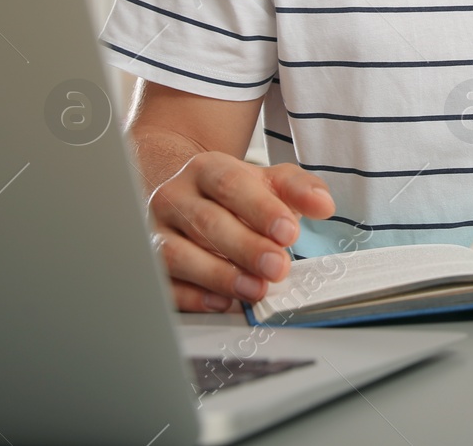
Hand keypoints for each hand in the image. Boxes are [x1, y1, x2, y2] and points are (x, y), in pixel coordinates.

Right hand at [146, 153, 334, 312]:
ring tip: (255, 289)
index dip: (260, 210)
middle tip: (277, 267)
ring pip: (178, 254)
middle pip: (206, 222)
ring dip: (219, 275)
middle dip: (245, 248)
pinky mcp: (149, 265)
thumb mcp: (269, 182)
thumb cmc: (234, 194)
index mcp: (206, 170)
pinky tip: (221, 302)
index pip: (230, 185)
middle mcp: (174, 197)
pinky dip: (191, 297)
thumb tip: (324, 204)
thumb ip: (299, 189)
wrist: (186, 197)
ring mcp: (155, 232)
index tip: (289, 232)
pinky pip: (164, 284)